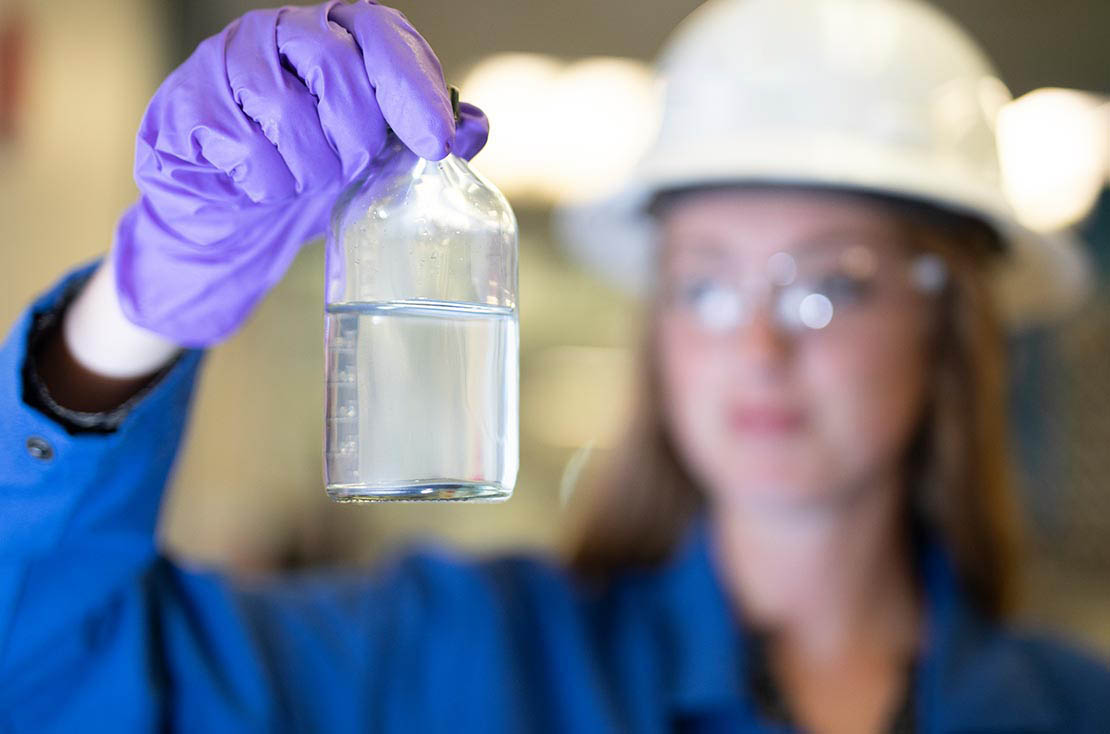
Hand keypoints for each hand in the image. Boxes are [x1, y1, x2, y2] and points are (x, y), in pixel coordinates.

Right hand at [110, 1, 488, 346]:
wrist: (233, 216)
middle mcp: (281, 33)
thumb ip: (425, 136)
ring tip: (304, 180)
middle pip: (336, 68)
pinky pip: (245, 148)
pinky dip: (267, 184)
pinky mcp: (190, 104)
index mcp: (336, 34)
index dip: (413, 86)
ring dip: (309, 167)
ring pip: (287, 111)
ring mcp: (229, 62)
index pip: (382, 33)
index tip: (437, 143)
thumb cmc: (312, 171)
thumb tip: (474, 128)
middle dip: (356, 136)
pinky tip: (263, 186)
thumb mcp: (379, 157)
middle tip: (353, 167)